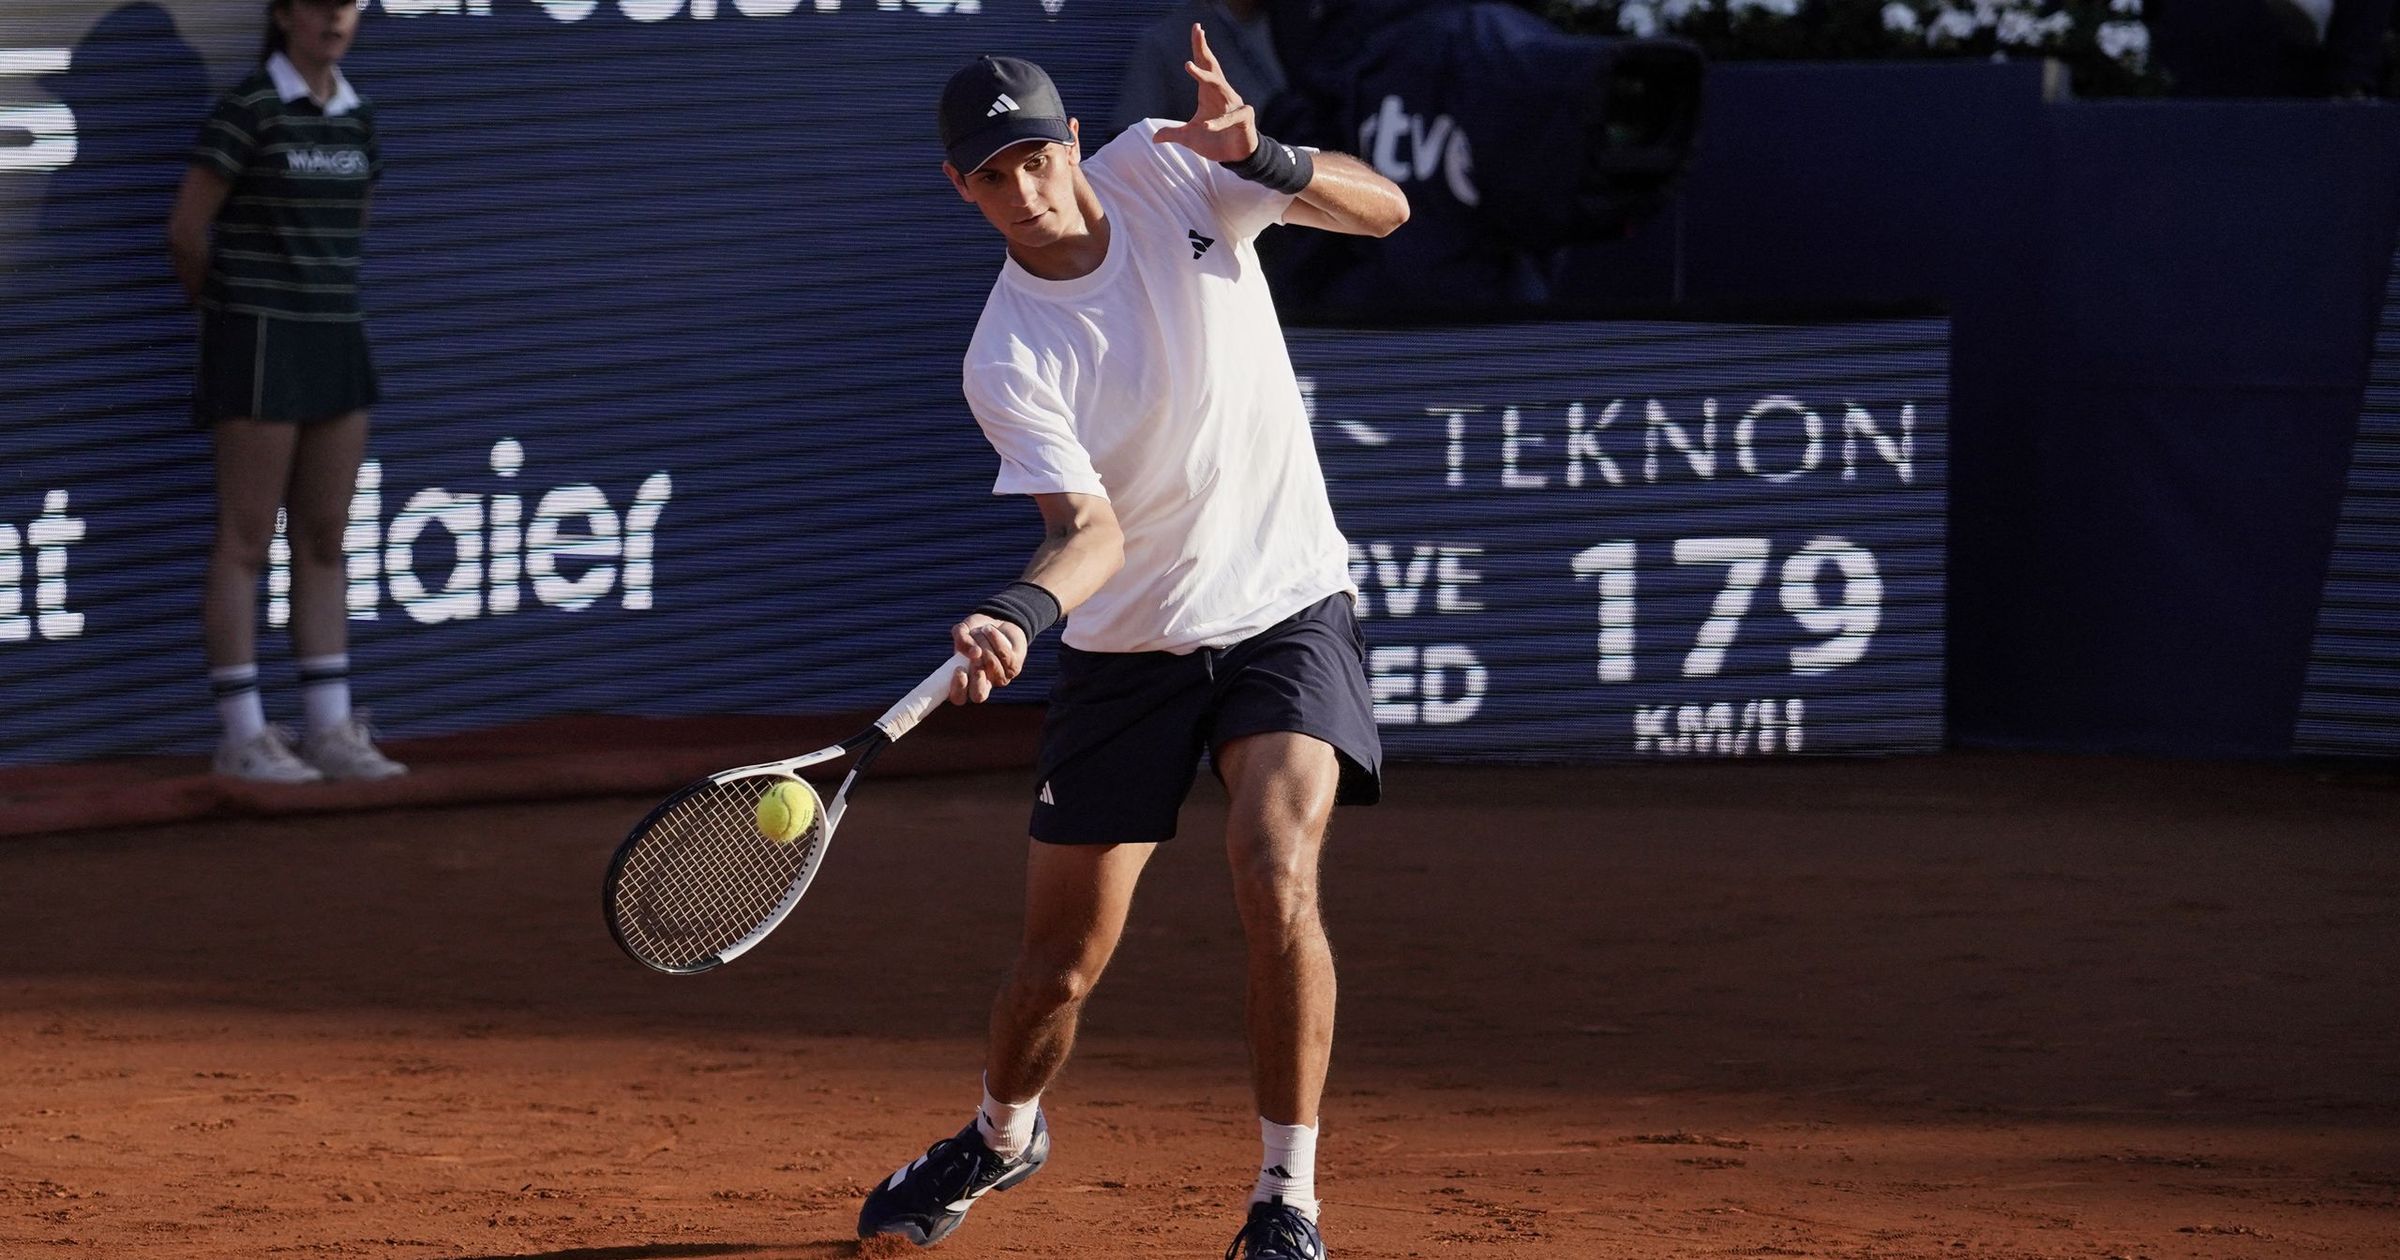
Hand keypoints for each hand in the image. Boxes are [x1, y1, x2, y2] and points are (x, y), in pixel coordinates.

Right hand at [948, 614, 1026, 704]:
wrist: (997, 623)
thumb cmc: (975, 631)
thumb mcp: (963, 631)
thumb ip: (960, 638)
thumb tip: (973, 652)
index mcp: (964, 681)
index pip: (958, 697)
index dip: (958, 688)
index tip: (959, 669)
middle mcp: (982, 685)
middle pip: (979, 696)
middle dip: (976, 678)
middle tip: (975, 657)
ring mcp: (999, 678)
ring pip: (991, 665)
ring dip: (983, 643)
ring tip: (979, 631)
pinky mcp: (1014, 668)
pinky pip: (1004, 655)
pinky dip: (994, 638)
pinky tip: (989, 630)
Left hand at [1151, 23, 1258, 163]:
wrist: (1237, 156)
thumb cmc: (1216, 141)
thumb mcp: (1190, 138)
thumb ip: (1173, 134)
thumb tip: (1154, 137)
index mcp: (1210, 93)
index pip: (1204, 65)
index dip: (1199, 47)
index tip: (1197, 28)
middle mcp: (1223, 94)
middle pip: (1212, 67)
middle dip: (1203, 49)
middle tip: (1198, 30)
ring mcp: (1234, 105)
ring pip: (1220, 86)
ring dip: (1204, 77)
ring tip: (1188, 66)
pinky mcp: (1243, 118)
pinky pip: (1230, 118)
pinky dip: (1218, 122)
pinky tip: (1205, 126)